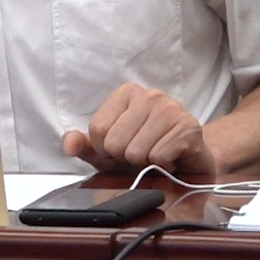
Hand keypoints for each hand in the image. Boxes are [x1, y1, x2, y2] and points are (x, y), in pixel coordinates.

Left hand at [62, 82, 215, 173]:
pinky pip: (159, 157)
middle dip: (126, 158)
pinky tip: (172, 159)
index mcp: (126, 93)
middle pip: (115, 142)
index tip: (122, 150)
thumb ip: (85, 146)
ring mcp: (172, 108)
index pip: (97, 129)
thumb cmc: (146, 154)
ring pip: (137, 151)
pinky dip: (163, 166)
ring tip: (157, 156)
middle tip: (143, 154)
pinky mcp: (189, 127)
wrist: (187, 165)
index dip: (106, 150)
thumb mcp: (108, 153)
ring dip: (145, 163)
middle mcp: (150, 95)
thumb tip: (69, 144)